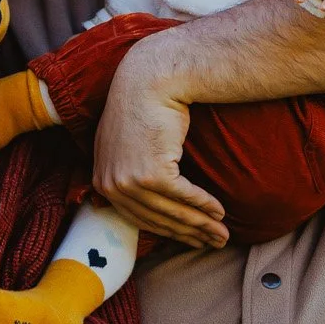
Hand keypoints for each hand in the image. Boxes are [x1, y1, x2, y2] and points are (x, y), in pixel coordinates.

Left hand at [92, 39, 228, 249]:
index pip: (139, 217)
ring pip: (172, 211)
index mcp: (102, 180)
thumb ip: (128, 170)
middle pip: (158, 219)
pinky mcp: (151, 173)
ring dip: (202, 225)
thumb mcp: (124, 144)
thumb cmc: (139, 107)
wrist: (147, 80)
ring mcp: (129, 181)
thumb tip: (146, 197)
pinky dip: (203, 205)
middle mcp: (111, 184)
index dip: (168, 231)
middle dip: (189, 234)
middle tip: (212, 244)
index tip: (189, 239)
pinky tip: (219, 211)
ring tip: (222, 234)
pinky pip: (183, 195)